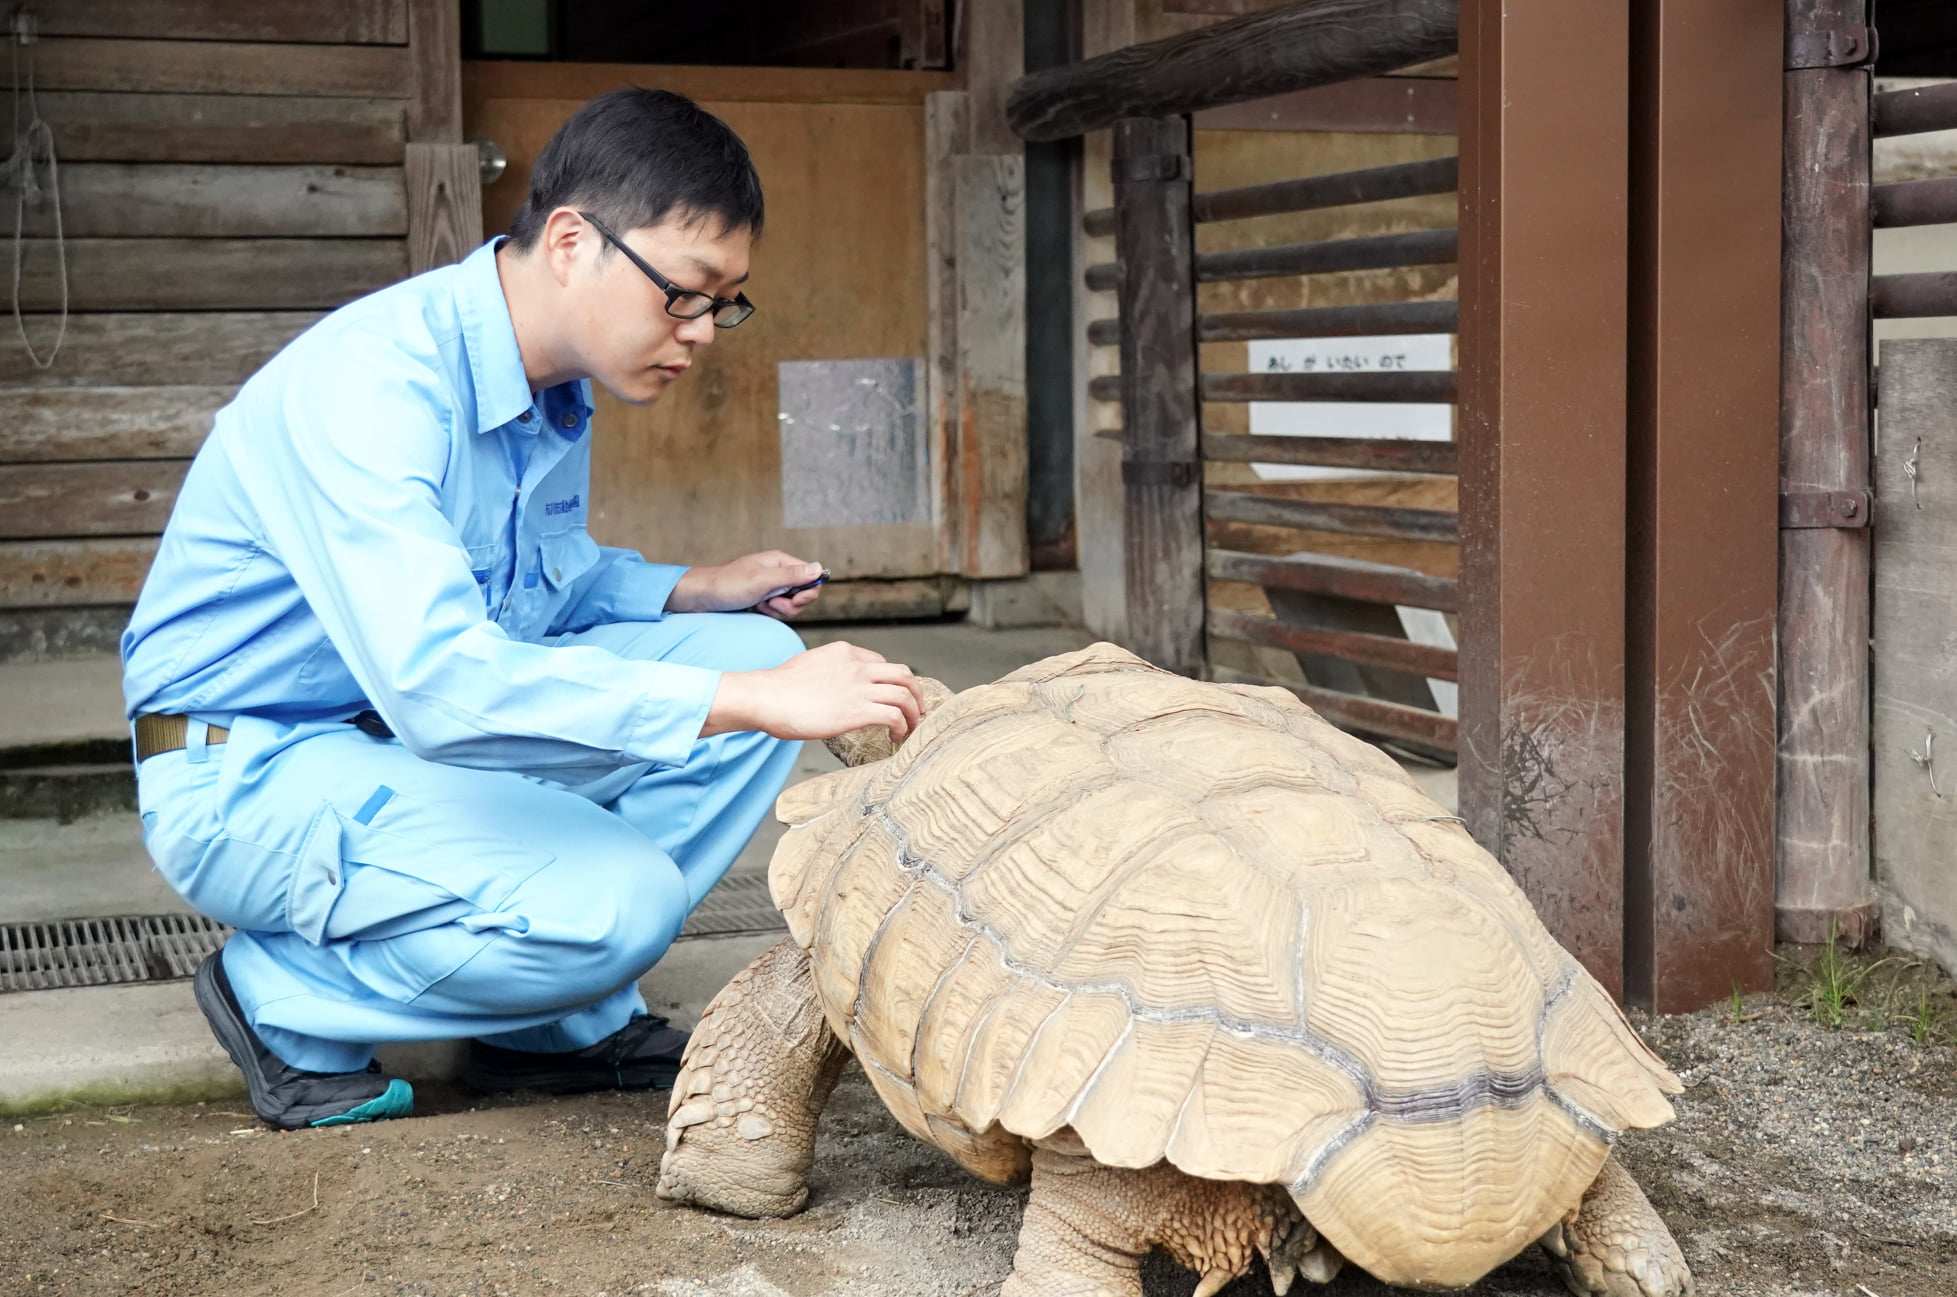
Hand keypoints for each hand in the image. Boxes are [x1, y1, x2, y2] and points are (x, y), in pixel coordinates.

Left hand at [667, 551, 824, 619]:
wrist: (703, 596)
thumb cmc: (728, 585)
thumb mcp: (762, 580)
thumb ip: (791, 575)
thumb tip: (819, 568)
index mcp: (781, 562)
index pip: (812, 577)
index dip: (807, 593)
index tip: (793, 601)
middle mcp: (779, 572)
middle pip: (804, 593)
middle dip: (790, 605)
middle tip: (770, 604)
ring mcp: (772, 586)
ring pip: (792, 605)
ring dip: (778, 611)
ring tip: (760, 606)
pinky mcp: (765, 598)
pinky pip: (780, 610)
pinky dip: (770, 613)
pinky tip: (756, 609)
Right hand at [701, 641, 923, 741]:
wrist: (766, 697)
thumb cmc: (777, 688)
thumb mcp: (808, 665)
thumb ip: (827, 672)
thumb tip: (829, 687)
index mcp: (845, 652)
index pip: (881, 663)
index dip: (891, 682)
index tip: (891, 697)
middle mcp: (857, 666)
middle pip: (903, 674)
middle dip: (915, 693)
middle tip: (916, 710)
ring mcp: (859, 687)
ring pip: (905, 694)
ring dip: (913, 713)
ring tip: (911, 728)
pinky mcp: (857, 710)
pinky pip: (894, 716)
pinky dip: (902, 727)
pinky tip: (894, 737)